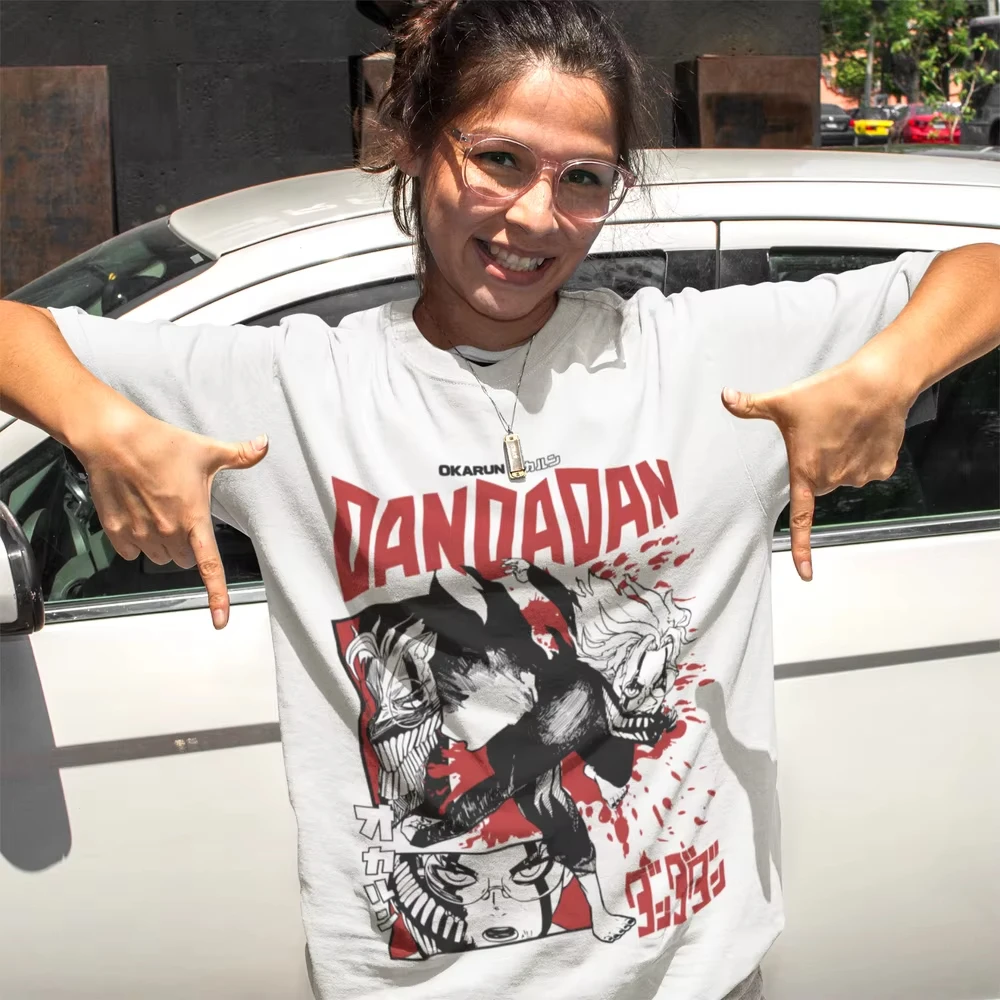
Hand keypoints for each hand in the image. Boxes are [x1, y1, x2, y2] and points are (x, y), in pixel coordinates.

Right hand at [72, 401, 267, 627]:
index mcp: (194, 518)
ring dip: (162, 544)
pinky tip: (137, 515)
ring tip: (158, 509)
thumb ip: (241, 454)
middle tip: (182, 513)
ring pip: (159, 557)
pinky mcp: (116, 531)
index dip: (218, 596)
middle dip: (187, 544)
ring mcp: (140, 534)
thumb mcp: (208, 449)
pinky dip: (136, 541)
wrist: (114, 439)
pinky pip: (130, 552)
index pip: (209, 566)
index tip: (220, 620)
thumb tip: (265, 444)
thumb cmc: (161, 444)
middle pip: (184, 559)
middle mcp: (168, 532)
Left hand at [722, 354, 912, 581]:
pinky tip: (865, 432)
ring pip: (845, 476)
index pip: (800, 519)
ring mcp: (860, 477)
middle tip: (822, 433)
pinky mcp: (882, 469)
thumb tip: (725, 396)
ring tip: (845, 427)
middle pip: (820, 483)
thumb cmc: (828, 393)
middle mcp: (833, 480)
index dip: (801, 547)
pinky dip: (866, 454)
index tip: (805, 575)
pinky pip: (868, 469)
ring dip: (843, 458)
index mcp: (806, 471)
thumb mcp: (783, 400)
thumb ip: (751, 405)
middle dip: (819, 464)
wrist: (878, 383)